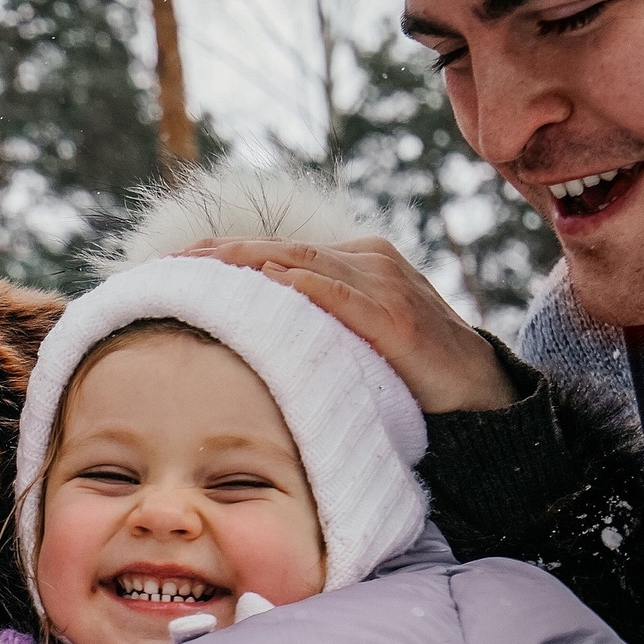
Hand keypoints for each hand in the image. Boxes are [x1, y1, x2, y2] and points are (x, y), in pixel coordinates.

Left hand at [178, 236, 513, 413]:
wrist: (480, 393)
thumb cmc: (409, 367)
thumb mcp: (352, 332)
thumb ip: (309, 317)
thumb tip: (244, 323)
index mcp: (352, 260)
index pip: (272, 251)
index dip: (218, 253)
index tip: (164, 263)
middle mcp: (367, 260)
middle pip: (278, 251)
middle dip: (217, 255)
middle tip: (163, 264)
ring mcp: (386, 284)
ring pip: (304, 265)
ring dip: (246, 265)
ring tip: (198, 269)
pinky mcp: (400, 318)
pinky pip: (347, 298)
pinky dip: (310, 288)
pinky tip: (273, 285)